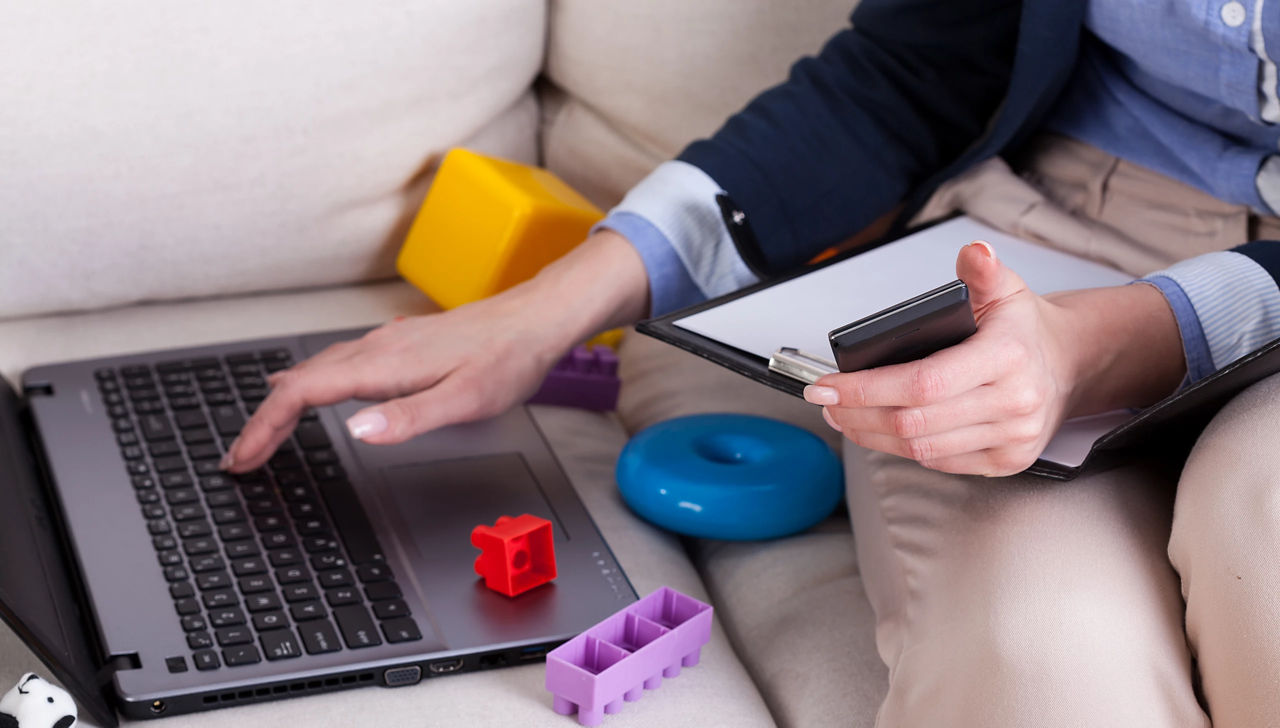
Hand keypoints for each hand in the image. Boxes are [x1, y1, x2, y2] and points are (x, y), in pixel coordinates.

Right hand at [221, 230, 648, 472]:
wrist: (535, 319)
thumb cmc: (508, 359)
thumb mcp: (465, 399)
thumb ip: (410, 417)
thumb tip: (357, 430)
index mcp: (384, 365)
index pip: (303, 394)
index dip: (265, 427)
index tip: (244, 458)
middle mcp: (377, 348)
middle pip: (300, 383)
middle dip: (263, 422)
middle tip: (241, 457)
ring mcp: (386, 343)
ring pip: (316, 370)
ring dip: (283, 403)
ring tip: (262, 431)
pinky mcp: (398, 344)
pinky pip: (337, 363)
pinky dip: (309, 383)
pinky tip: (309, 387)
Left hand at [804, 241, 1182, 475]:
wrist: (1068, 365)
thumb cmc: (1023, 329)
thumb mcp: (1007, 288)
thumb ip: (983, 271)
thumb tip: (974, 252)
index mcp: (1008, 356)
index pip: (923, 383)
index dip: (867, 389)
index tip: (826, 385)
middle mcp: (1015, 403)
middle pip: (914, 421)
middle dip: (858, 413)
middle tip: (826, 401)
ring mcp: (1012, 437)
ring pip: (922, 448)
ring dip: (871, 435)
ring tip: (842, 415)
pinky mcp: (1007, 461)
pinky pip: (941, 462)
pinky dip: (902, 448)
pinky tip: (878, 431)